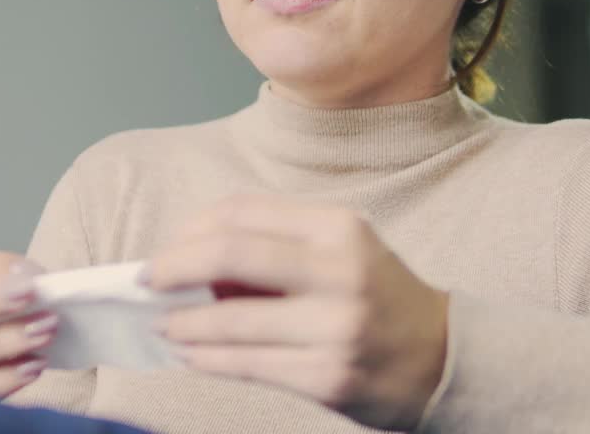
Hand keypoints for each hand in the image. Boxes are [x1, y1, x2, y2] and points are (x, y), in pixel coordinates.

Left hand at [146, 195, 449, 430]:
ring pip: (231, 319)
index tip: (166, 248)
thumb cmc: (378, 296)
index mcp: (339, 227)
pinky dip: (209, 359)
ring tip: (164, 325)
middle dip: (173, 266)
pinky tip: (193, 356)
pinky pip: (248, 365)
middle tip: (146, 281)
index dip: (191, 229)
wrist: (443, 357)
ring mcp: (335, 326)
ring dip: (183, 323)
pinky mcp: (328, 376)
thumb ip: (275, 245)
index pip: (243, 212)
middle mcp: (340, 270)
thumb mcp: (338, 251)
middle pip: (230, 253)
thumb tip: (193, 259)